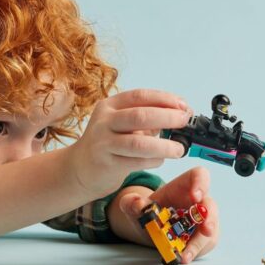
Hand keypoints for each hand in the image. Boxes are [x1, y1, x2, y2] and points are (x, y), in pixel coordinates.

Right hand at [68, 89, 191, 199]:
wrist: (80, 168)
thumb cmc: (108, 143)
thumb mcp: (123, 124)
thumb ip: (147, 118)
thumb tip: (181, 113)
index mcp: (110, 106)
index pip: (139, 96)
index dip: (164, 99)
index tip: (183, 106)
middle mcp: (104, 121)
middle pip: (140, 116)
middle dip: (167, 117)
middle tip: (185, 122)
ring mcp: (103, 143)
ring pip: (138, 143)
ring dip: (164, 146)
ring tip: (179, 149)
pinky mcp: (106, 163)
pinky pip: (136, 162)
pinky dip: (153, 160)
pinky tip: (160, 159)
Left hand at [118, 166, 218, 263]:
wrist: (151, 228)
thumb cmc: (149, 210)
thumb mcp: (135, 205)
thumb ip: (131, 202)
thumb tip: (138, 204)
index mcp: (184, 187)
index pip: (200, 176)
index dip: (201, 183)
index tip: (195, 196)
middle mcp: (198, 202)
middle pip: (210, 205)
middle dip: (209, 218)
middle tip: (206, 230)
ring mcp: (203, 221)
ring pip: (210, 229)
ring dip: (199, 242)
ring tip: (185, 255)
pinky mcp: (204, 238)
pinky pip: (204, 245)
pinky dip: (193, 252)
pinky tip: (182, 257)